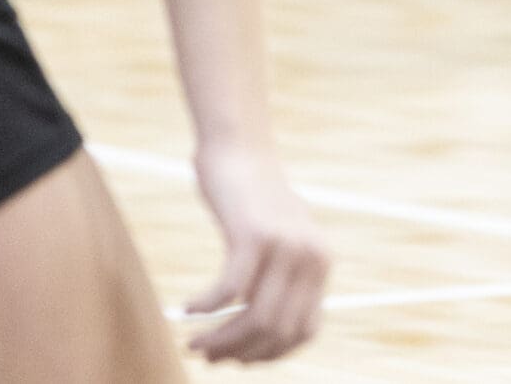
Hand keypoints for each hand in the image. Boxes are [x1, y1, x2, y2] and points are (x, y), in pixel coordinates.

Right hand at [186, 142, 328, 364]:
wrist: (238, 149)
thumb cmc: (250, 202)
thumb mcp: (278, 244)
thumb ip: (278, 284)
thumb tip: (254, 345)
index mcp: (321, 263)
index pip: (305, 331)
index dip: (270, 354)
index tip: (239, 360)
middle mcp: (311, 257)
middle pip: (275, 331)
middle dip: (239, 352)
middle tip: (207, 357)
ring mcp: (285, 246)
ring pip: (253, 319)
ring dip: (220, 340)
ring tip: (195, 344)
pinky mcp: (254, 235)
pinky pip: (228, 292)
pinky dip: (205, 307)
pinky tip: (188, 310)